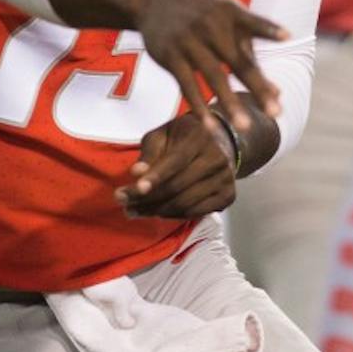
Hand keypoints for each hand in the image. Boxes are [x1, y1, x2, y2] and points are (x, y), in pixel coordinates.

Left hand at [115, 112, 235, 218]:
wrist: (220, 142)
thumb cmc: (183, 137)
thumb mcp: (162, 135)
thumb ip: (149, 153)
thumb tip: (136, 173)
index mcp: (200, 137)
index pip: (175, 161)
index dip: (154, 177)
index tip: (132, 190)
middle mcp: (217, 158)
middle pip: (178, 186)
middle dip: (147, 199)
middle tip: (124, 205)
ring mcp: (226, 178)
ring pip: (185, 203)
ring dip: (156, 211)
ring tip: (135, 212)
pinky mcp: (228, 196)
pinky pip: (196, 212)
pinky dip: (173, 215)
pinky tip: (157, 213)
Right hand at [133, 0, 285, 137]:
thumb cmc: (203, 17)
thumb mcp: (227, 24)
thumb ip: (251, 55)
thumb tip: (277, 93)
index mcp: (231, 13)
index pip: (253, 22)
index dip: (269, 29)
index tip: (287, 36)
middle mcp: (211, 25)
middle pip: (239, 61)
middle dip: (258, 88)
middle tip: (276, 112)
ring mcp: (189, 40)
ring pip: (213, 75)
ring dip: (230, 103)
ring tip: (245, 127)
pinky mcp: (170, 55)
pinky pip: (187, 85)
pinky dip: (199, 107)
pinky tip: (211, 127)